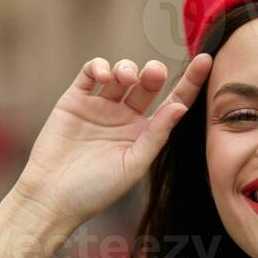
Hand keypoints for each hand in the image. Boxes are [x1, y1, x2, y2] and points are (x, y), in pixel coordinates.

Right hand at [12, 53, 212, 228]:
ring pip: (121, 74)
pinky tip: (104, 77)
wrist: (52, 197)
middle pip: (147, 84)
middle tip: (153, 73)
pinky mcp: (74, 100)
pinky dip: (100, 67)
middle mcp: (125, 118)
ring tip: (125, 78)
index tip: (206, 60)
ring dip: (127, 68)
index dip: (190, 82)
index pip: (173, 102)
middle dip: (153, 73)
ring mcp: (100, 107)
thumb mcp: (133, 165)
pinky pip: (91, 73)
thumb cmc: (95, 190)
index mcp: (144, 134)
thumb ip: (156, 135)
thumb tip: (181, 107)